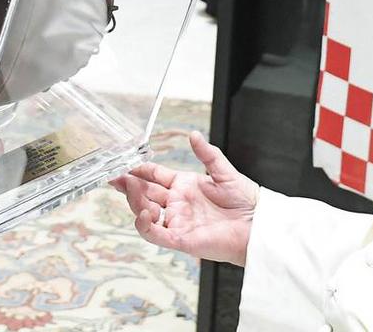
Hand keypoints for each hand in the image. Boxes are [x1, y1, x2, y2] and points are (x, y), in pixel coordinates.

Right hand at [109, 131, 258, 266]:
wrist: (256, 224)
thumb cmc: (244, 200)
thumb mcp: (224, 171)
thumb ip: (207, 154)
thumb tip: (194, 134)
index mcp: (184, 185)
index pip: (155, 175)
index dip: (139, 169)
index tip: (126, 163)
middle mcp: (177, 203)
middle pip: (145, 193)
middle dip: (128, 185)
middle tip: (116, 177)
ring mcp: (177, 220)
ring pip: (145, 212)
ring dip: (134, 201)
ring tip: (128, 187)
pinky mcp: (180, 238)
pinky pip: (156, 233)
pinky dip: (145, 224)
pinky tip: (142, 212)